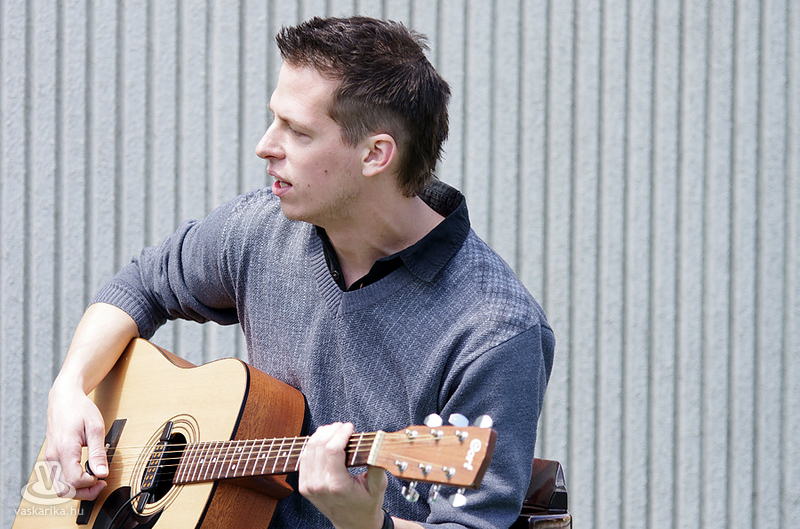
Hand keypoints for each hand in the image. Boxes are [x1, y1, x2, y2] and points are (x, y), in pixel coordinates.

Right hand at [43, 383, 108, 500]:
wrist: (63, 400)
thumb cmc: (80, 410)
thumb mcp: (95, 428)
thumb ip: (98, 452)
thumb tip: (102, 473)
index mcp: (64, 450)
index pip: (74, 481)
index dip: (91, 483)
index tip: (102, 476)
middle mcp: (52, 458)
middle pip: (64, 490)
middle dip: (84, 493)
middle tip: (101, 484)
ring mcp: (49, 459)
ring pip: (59, 488)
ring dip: (78, 490)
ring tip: (94, 479)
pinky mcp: (50, 459)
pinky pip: (58, 479)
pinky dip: (71, 483)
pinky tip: (84, 473)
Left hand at [298, 422, 386, 528]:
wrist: (353, 524)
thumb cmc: (366, 505)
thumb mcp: (378, 487)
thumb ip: (377, 466)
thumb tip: (378, 445)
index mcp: (337, 486)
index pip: (332, 450)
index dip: (340, 433)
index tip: (350, 427)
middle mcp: (320, 486)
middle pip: (319, 446)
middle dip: (331, 431)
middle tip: (343, 427)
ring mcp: (309, 486)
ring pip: (309, 449)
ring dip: (321, 435)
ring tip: (334, 430)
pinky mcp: (304, 486)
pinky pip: (304, 458)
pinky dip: (312, 445)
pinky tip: (323, 440)